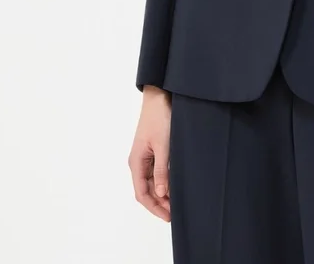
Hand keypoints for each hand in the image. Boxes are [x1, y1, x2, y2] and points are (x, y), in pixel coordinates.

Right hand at [128, 86, 172, 221]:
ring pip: (151, 182)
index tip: (168, 216)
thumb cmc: (159, 118)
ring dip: (162, 193)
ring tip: (176, 201)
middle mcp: (138, 161)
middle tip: (175, 212)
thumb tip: (161, 193)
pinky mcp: (152, 150)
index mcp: (136, 162)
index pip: (142, 193)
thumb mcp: (163, 145)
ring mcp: (145, 156)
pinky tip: (174, 184)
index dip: (154, 207)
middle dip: (159, 203)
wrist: (159, 97)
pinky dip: (164, 181)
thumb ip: (162, 170)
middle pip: (146, 190)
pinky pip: (156, 172)